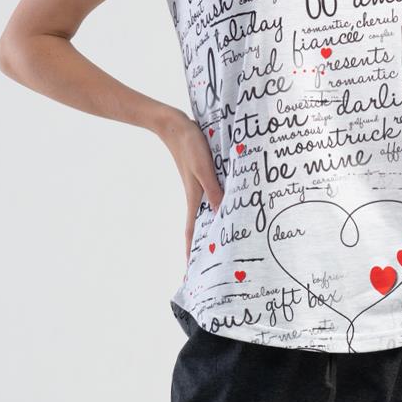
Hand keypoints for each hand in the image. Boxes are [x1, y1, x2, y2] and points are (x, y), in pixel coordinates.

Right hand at [159, 111, 224, 263]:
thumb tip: (221, 214)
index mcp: (194, 199)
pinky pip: (212, 201)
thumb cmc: (190, 145)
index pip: (193, 234)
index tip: (190, 275)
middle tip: (208, 269)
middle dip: (202, 250)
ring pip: (207, 216)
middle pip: (200, 230)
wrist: (176, 126)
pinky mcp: (203, 178)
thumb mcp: (203, 168)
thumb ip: (214, 189)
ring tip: (219, 247)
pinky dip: (217, 211)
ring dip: (211, 231)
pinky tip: (225, 213)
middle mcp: (196, 198)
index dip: (192, 254)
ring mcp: (199, 189)